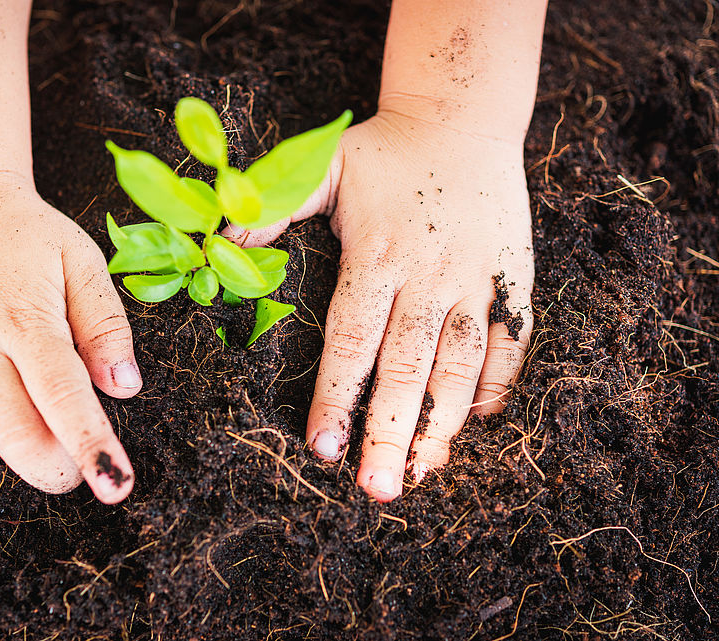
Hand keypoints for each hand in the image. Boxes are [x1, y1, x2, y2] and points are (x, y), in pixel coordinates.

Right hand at [0, 172, 141, 526]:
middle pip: (7, 425)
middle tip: (72, 473)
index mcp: (28, 320)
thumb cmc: (31, 237)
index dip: (92, 445)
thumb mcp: (83, 264)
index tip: (116, 486)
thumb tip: (124, 387)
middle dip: (46, 467)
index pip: (64, 394)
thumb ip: (106, 326)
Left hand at [230, 109, 533, 500]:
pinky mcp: (513, 278)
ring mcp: (477, 279)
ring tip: (423, 472)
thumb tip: (217, 244)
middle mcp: (429, 274)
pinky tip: (477, 422)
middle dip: (390, 429)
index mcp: (377, 255)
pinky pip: (512, 341)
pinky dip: (498, 383)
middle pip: (408, 365)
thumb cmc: (383, 153)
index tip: (324, 449)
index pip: (352, 339)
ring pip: (462, 363)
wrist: (461, 118)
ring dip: (443, 422)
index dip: (336, 396)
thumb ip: (272, 210)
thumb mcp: (320, 168)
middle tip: (376, 489)